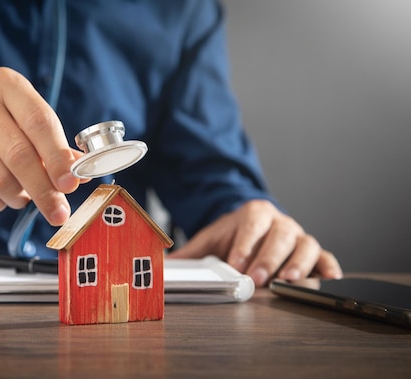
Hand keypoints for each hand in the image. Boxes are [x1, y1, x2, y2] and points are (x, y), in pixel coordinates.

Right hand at [0, 67, 82, 225]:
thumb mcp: (25, 121)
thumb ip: (54, 146)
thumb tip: (81, 173)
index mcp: (7, 84)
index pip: (39, 122)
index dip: (58, 157)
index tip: (71, 185)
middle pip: (18, 154)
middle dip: (43, 189)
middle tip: (58, 212)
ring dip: (18, 197)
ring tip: (23, 197)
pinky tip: (0, 198)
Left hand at [168, 199, 342, 285]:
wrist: (253, 229)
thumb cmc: (233, 236)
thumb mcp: (210, 239)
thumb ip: (190, 253)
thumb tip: (164, 266)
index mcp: (255, 213)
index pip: (252, 225)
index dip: (245, 244)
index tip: (236, 264)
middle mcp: (281, 222)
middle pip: (280, 236)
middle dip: (268, 257)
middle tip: (257, 278)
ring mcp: (299, 236)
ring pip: (306, 245)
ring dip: (299, 263)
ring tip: (289, 280)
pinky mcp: (313, 252)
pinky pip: (326, 257)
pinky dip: (329, 268)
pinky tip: (328, 279)